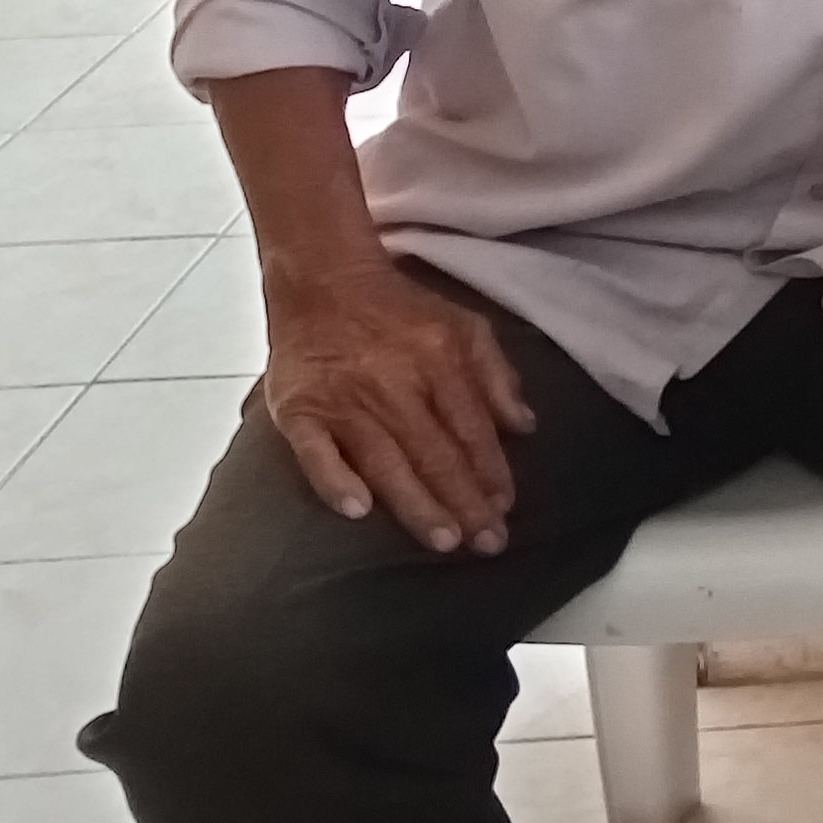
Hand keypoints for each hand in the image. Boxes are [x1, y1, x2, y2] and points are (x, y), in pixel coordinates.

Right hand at [260, 258, 536, 555]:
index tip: (505, 508)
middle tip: (486, 543)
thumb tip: (525, 427)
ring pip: (386, 460)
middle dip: (464, 501)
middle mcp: (393, 381)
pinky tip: (357, 511)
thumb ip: (497, 375)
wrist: (321, 279)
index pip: (472, 428)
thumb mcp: (464, 324)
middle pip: (435, 451)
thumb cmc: (399, 310)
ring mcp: (342, 397)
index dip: (491, 471)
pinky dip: (334, 479)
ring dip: (416, 503)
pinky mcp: (297, 408)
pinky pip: (314, 451)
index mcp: (438, 359)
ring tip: (444, 540)